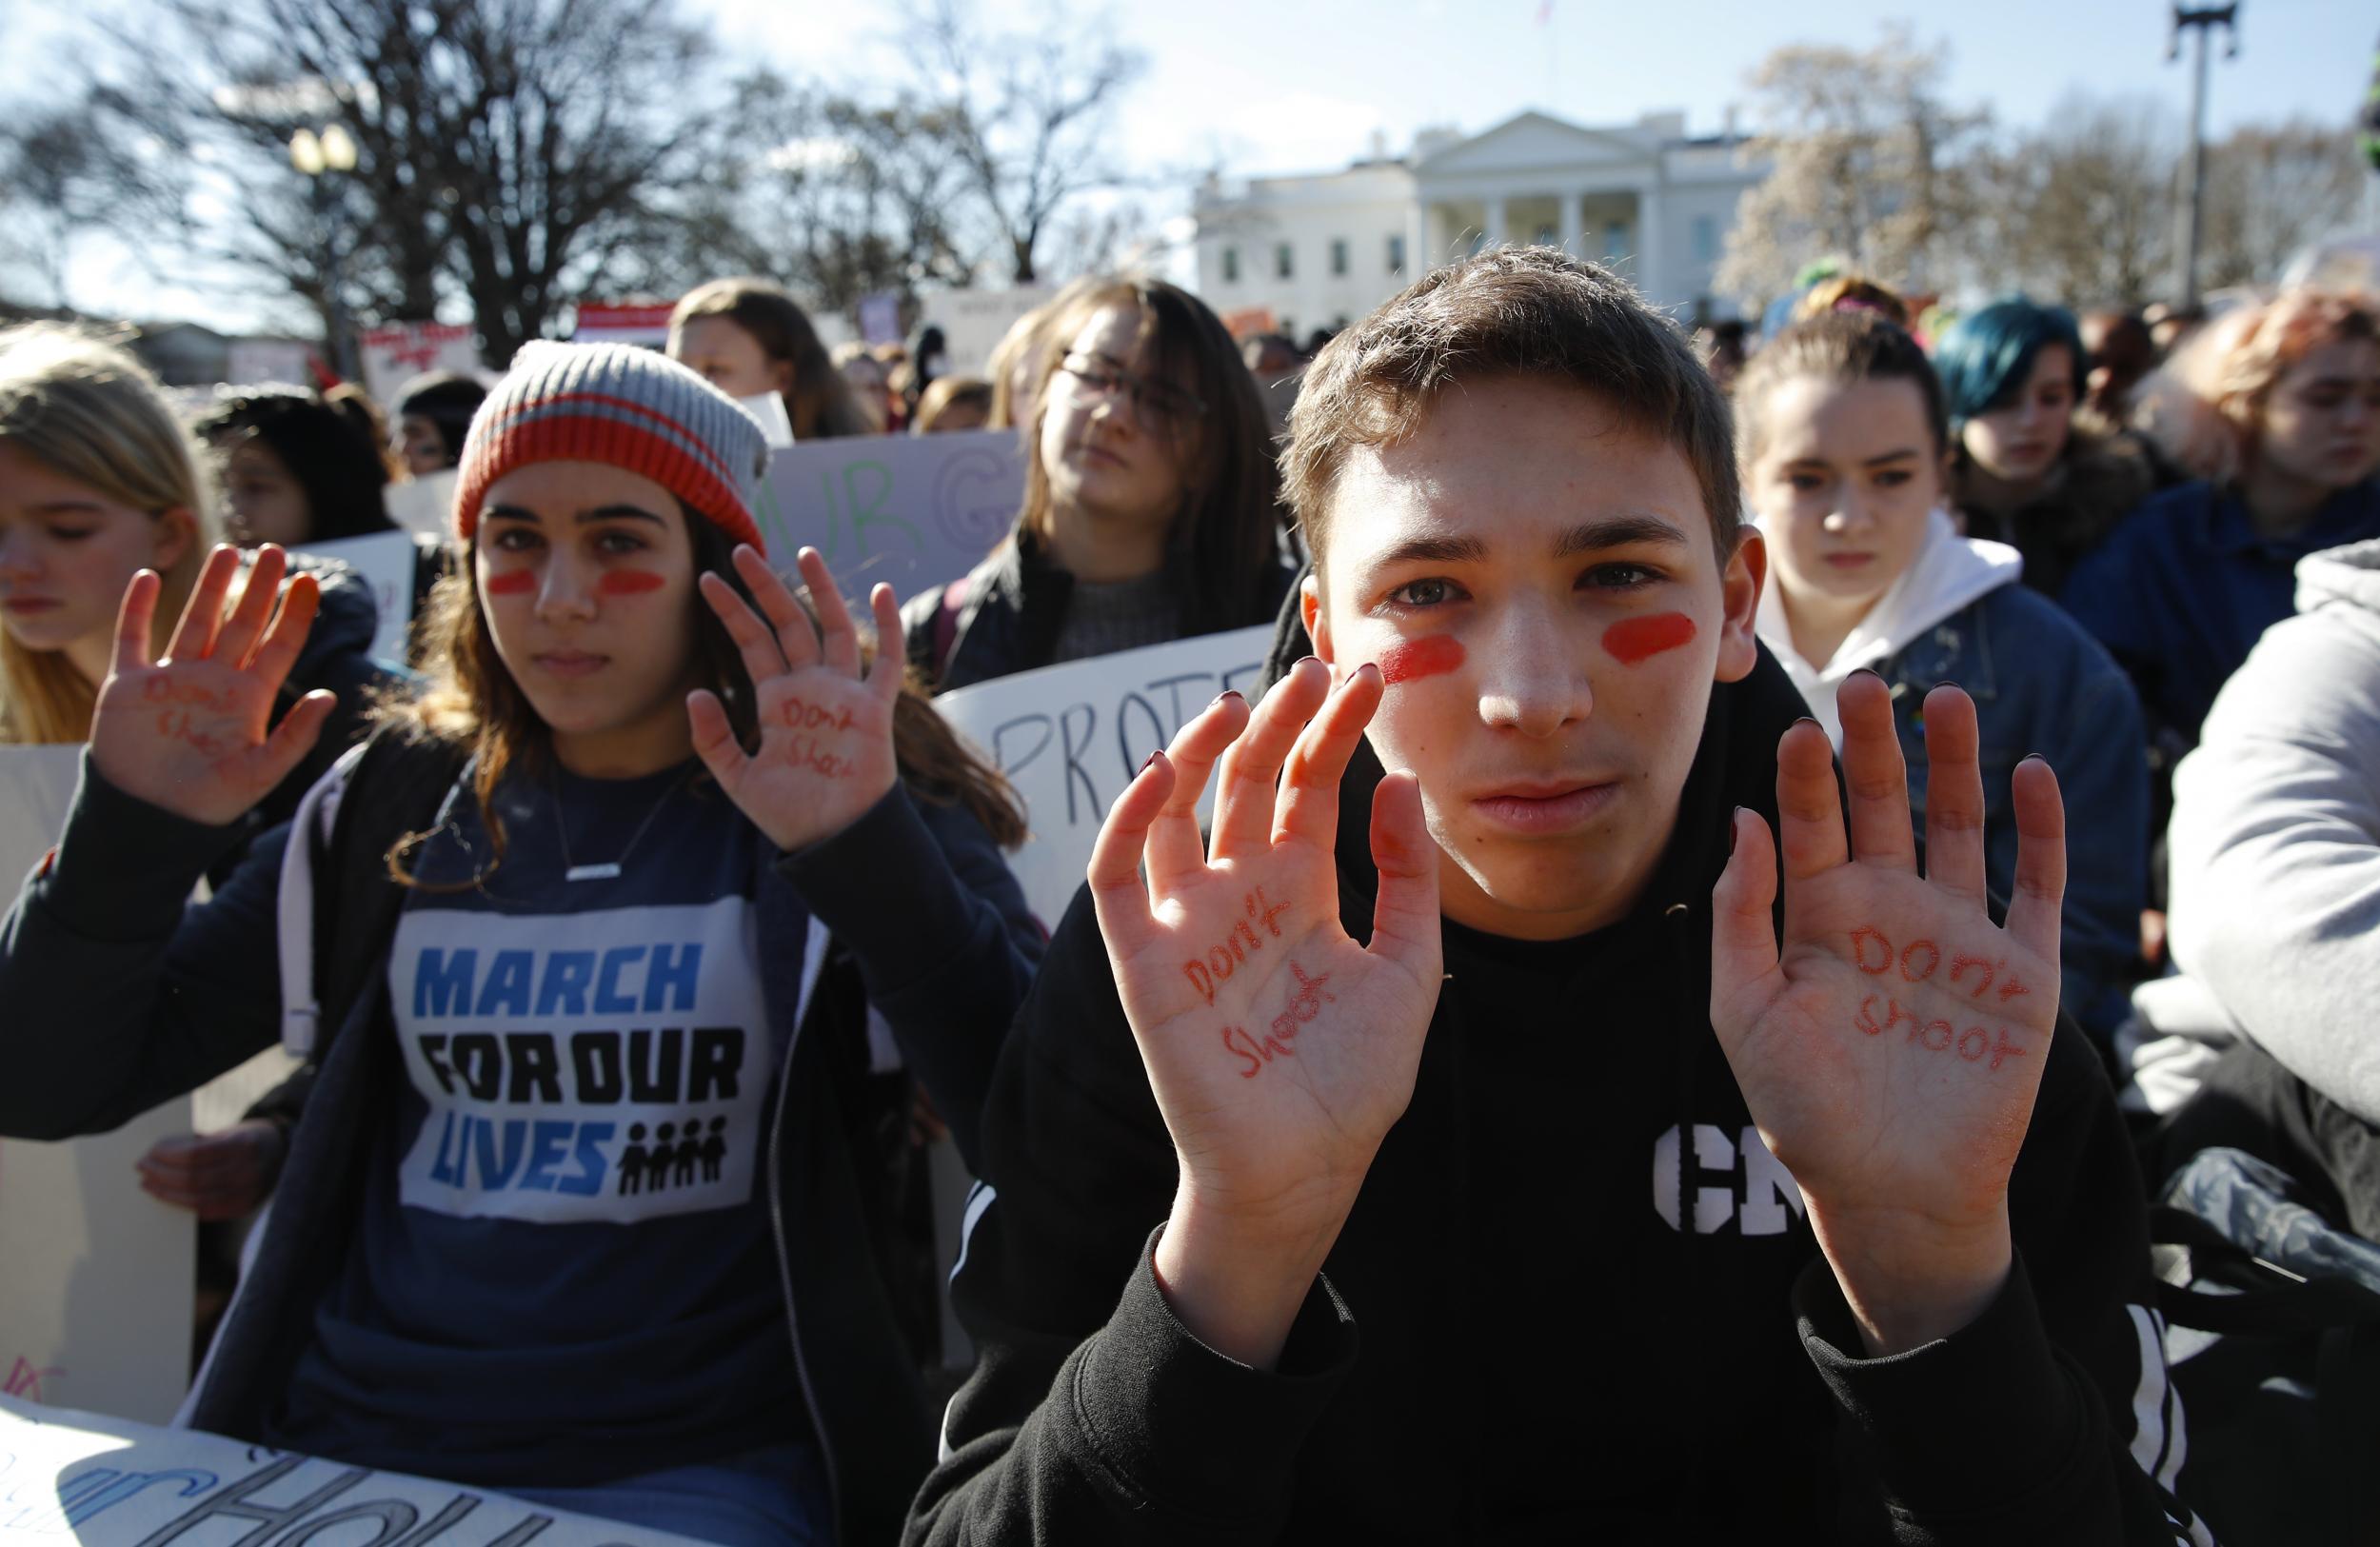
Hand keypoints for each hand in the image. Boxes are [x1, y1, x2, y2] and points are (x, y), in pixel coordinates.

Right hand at [90, 545, 336, 826]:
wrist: (150, 818)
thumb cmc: (211, 802)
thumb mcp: (261, 772)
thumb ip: (296, 737)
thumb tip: (330, 696)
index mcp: (248, 698)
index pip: (279, 646)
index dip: (295, 615)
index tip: (309, 581)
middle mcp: (213, 680)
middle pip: (242, 623)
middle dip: (258, 588)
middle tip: (273, 550)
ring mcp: (171, 679)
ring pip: (195, 620)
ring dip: (210, 587)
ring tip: (227, 551)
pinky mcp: (128, 686)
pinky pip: (132, 638)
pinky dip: (136, 608)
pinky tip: (147, 577)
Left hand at [135, 1119, 287, 1219]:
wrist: (284, 1153)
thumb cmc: (249, 1139)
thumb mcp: (229, 1131)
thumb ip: (199, 1143)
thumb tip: (159, 1154)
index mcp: (244, 1145)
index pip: (194, 1155)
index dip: (167, 1155)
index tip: (150, 1151)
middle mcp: (248, 1171)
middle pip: (192, 1178)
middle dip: (161, 1173)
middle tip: (142, 1167)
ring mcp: (248, 1192)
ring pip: (196, 1198)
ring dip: (166, 1192)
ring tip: (149, 1183)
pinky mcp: (244, 1207)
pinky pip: (206, 1210)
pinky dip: (183, 1204)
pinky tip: (169, 1196)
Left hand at [688, 545, 900, 852]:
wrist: (830, 839)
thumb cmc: (788, 812)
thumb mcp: (737, 777)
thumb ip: (713, 738)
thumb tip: (695, 692)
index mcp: (776, 699)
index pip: (751, 642)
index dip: (731, 611)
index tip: (706, 581)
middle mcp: (809, 687)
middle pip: (787, 623)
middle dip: (766, 588)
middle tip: (743, 551)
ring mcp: (842, 693)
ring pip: (832, 629)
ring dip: (820, 591)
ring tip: (805, 553)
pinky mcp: (873, 709)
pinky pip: (885, 662)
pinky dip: (887, 628)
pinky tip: (882, 592)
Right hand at [1089, 659, 1442, 1363]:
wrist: (1305, 1172)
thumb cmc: (1354, 1082)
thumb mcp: (1406, 968)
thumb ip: (1406, 878)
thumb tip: (1400, 783)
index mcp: (1300, 889)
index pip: (1308, 785)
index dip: (1334, 729)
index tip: (1369, 677)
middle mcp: (1241, 891)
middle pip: (1247, 780)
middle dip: (1279, 720)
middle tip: (1317, 668)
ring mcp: (1189, 920)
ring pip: (1176, 810)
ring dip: (1200, 751)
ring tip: (1239, 703)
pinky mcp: (1143, 958)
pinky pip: (1119, 876)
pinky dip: (1131, 820)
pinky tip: (1164, 772)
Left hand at [1710, 674, 2064, 1354]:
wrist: (1893, 1194)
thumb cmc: (1805, 1113)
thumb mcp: (1747, 1013)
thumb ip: (1741, 917)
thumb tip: (1742, 819)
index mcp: (1819, 917)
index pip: (1811, 824)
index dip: (1806, 777)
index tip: (1799, 728)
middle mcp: (1889, 910)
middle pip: (1885, 807)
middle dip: (1877, 747)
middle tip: (1870, 684)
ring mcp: (1957, 934)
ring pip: (1961, 827)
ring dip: (1957, 765)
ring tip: (1947, 700)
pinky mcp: (2021, 969)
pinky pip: (2036, 886)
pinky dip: (2041, 830)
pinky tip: (2030, 773)